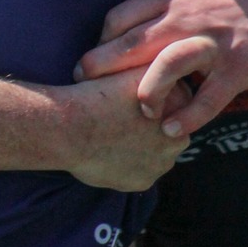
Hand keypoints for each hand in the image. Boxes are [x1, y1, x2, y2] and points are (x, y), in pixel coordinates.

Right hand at [55, 70, 192, 190]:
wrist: (68, 126)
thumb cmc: (94, 93)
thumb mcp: (127, 68)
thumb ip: (152, 68)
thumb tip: (161, 66)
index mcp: (180, 106)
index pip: (174, 101)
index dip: (149, 99)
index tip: (127, 99)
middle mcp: (179, 137)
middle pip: (167, 129)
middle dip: (149, 126)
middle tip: (120, 118)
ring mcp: (162, 162)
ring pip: (154, 153)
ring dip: (139, 146)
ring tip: (111, 134)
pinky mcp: (144, 180)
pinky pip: (137, 171)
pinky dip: (125, 164)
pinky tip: (107, 151)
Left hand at [77, 0, 247, 137]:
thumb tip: (118, 15)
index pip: (119, 19)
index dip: (99, 42)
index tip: (90, 62)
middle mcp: (187, 18)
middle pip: (134, 43)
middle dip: (101, 66)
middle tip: (84, 84)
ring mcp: (212, 44)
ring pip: (169, 65)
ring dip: (146, 90)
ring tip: (137, 110)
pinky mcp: (237, 69)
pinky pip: (209, 97)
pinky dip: (188, 116)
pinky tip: (170, 129)